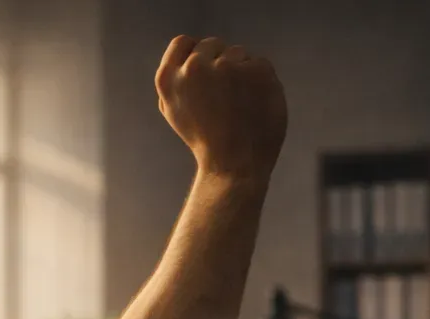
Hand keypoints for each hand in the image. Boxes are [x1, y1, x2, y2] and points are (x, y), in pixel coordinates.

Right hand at [156, 37, 286, 180]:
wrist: (234, 165)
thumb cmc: (205, 140)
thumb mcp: (176, 111)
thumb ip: (177, 81)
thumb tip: (188, 56)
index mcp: (168, 79)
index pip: (182, 42)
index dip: (195, 54)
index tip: (206, 72)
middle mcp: (194, 67)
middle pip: (213, 45)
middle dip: (221, 64)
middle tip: (224, 99)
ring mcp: (226, 66)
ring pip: (238, 53)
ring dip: (242, 73)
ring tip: (239, 106)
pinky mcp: (255, 69)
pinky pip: (260, 64)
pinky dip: (261, 82)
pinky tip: (255, 106)